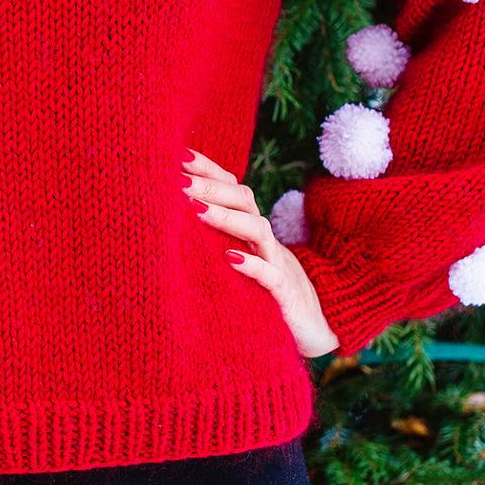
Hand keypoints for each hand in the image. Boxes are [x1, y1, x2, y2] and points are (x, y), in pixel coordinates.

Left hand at [180, 148, 339, 359]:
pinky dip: (253, 265)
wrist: (313, 328)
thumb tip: (171, 218)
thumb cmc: (264, 293)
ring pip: (257, 230)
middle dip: (210, 186)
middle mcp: (263, 240)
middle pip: (243, 200)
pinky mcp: (285, 295)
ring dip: (226, 217)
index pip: (231, 188)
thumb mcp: (237, 261)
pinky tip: (230, 259)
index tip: (178, 155)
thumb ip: (214, 240)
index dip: (208, 170)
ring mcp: (277, 264)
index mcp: (250, 229)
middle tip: (178, 179)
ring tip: (195, 210)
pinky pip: (271, 275)